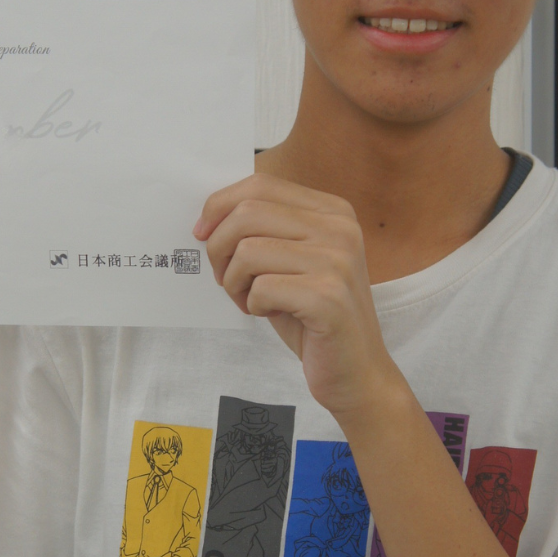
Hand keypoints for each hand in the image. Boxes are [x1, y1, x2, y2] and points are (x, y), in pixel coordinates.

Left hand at [195, 174, 404, 420]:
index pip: (260, 184)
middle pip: (247, 213)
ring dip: (235, 282)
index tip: (201, 233)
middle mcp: (340, 228)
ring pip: (248, 251)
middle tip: (227, 278)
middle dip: (219, 248)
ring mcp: (338, 262)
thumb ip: (262, 229)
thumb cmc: (311, 315)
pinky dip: (253, 305)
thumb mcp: (288, 260)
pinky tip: (271, 315)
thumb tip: (208, 215)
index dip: (219, 206)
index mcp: (332, 211)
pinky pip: (261, 288)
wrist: (356, 371)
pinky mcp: (329, 298)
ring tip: (251, 300)